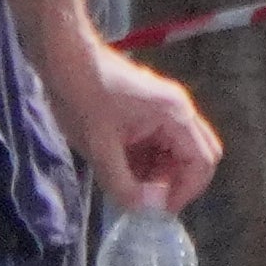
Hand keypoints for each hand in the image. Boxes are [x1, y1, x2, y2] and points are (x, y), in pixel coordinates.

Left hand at [57, 40, 220, 215]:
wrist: (63, 56)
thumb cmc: (81, 95)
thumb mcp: (98, 145)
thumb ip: (120, 180)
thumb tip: (140, 209)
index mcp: (175, 115)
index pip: (202, 161)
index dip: (185, 190)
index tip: (159, 210)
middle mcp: (178, 111)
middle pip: (195, 156)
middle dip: (173, 182)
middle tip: (145, 201)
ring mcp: (163, 109)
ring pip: (174, 151)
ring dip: (156, 172)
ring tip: (127, 186)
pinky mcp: (146, 110)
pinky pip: (157, 142)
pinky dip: (144, 159)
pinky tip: (120, 170)